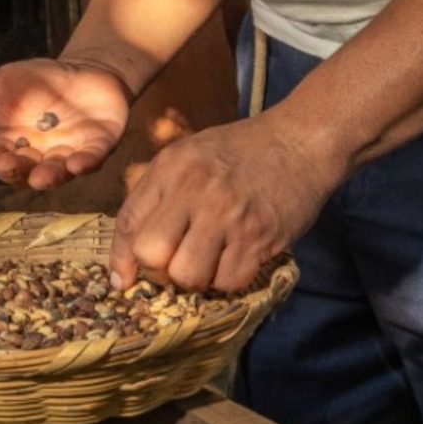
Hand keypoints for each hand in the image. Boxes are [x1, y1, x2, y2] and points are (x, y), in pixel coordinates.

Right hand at [0, 59, 132, 189]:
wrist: (86, 69)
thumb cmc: (38, 81)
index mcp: (11, 144)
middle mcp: (37, 157)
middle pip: (22, 171)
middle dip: (13, 170)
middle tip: (6, 164)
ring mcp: (68, 155)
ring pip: (54, 174)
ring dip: (46, 177)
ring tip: (39, 177)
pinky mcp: (97, 148)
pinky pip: (90, 162)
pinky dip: (84, 165)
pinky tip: (77, 164)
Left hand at [112, 118, 338, 292]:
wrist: (300, 142)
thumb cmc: (239, 153)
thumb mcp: (187, 157)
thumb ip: (154, 198)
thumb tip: (127, 260)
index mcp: (171, 168)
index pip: (128, 224)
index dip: (121, 260)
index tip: (127, 279)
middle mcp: (195, 189)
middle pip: (152, 255)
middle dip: (160, 270)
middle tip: (177, 263)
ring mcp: (228, 214)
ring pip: (189, 276)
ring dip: (197, 279)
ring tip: (209, 260)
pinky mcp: (260, 235)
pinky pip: (229, 281)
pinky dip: (229, 279)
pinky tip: (236, 258)